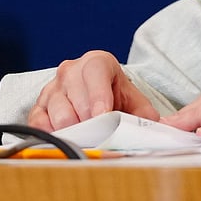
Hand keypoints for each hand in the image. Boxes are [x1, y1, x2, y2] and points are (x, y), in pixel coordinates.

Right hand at [27, 50, 160, 131]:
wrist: (97, 97)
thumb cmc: (115, 98)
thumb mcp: (135, 102)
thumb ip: (149, 115)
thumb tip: (162, 130)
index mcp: (96, 62)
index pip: (95, 72)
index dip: (99, 96)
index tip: (103, 116)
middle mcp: (71, 70)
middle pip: (77, 99)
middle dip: (90, 122)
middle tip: (100, 136)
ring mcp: (52, 88)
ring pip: (59, 113)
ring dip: (74, 131)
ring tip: (87, 137)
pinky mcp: (38, 106)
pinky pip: (39, 122)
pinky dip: (53, 135)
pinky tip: (67, 138)